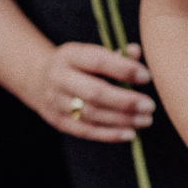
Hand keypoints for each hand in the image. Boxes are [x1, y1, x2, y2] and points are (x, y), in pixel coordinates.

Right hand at [27, 42, 154, 142]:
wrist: (38, 79)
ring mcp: (56, 102)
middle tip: (150, 105)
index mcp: (69, 55)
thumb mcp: (90, 53)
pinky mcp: (59, 121)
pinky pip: (86, 131)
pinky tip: (130, 133)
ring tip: (145, 120)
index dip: (123, 69)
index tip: (146, 77)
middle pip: (94, 92)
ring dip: (122, 120)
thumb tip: (136, 53)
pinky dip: (110, 134)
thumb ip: (115, 55)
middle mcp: (59, 78)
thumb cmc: (76, 65)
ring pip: (92, 115)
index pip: (98, 61)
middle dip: (125, 101)